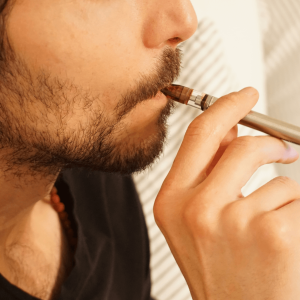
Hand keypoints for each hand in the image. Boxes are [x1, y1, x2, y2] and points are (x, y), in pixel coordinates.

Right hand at [154, 87, 299, 299]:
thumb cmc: (218, 267)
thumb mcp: (195, 217)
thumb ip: (208, 168)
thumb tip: (231, 128)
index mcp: (172, 201)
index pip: (201, 135)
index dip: (225, 108)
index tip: (244, 96)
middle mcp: (196, 209)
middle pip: (242, 145)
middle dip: (270, 140)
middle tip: (285, 147)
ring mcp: (234, 222)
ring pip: (279, 179)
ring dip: (282, 196)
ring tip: (269, 226)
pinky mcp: (275, 235)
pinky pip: (297, 201)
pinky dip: (295, 214)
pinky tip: (280, 242)